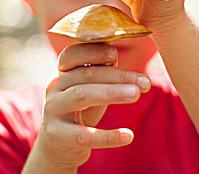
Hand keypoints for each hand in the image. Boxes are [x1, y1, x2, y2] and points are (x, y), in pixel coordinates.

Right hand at [31, 43, 150, 171]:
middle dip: (117, 76)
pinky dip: (108, 136)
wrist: (57, 147)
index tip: (116, 54)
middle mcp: (53, 87)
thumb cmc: (79, 111)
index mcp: (60, 71)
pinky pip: (85, 135)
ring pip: (83, 96)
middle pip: (86, 75)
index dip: (93, 51)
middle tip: (145, 82)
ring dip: (112, 93)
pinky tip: (128, 136)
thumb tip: (116, 54)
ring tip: (136, 94)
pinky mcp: (57, 136)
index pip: (72, 54)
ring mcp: (53, 110)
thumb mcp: (88, 89)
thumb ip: (99, 74)